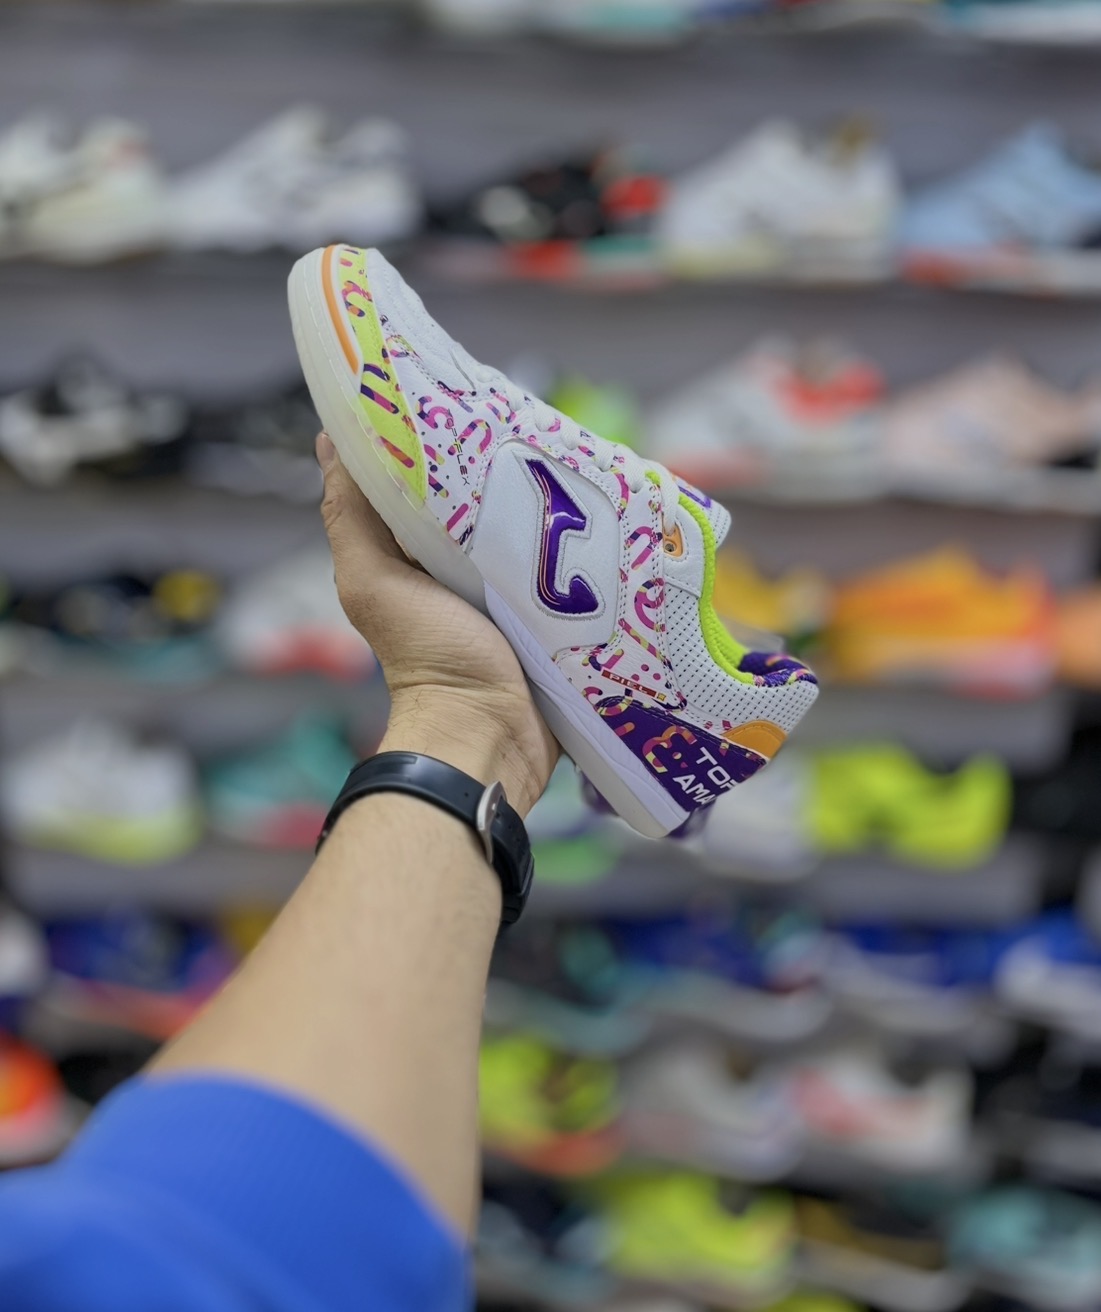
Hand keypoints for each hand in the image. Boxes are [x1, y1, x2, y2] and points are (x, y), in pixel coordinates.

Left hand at [317, 432, 558, 815]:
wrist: (490, 733)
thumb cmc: (426, 658)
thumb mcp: (373, 581)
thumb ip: (350, 518)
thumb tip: (331, 439)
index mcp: (415, 557)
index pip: (424, 483)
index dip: (435, 442)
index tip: (459, 393)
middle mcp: (461, 569)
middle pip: (481, 501)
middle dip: (501, 467)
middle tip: (531, 419)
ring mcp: (512, 590)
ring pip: (526, 528)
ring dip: (544, 501)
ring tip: (568, 453)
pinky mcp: (553, 610)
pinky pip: (564, 565)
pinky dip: (573, 540)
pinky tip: (591, 505)